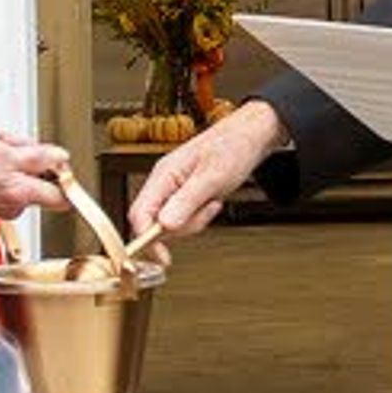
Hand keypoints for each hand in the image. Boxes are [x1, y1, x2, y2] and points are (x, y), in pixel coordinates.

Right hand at [0, 134, 70, 218]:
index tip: (59, 163)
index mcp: (21, 194)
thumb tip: (61, 158)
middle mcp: (14, 205)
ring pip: (23, 179)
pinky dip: (1, 166)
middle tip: (18, 145)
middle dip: (34, 160)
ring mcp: (1, 204)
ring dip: (15, 159)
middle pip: (41, 182)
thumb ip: (39, 157)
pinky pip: (6, 181)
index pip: (62, 197)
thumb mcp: (5, 152)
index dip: (63, 176)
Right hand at [129, 102, 282, 240]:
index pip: (140, 214)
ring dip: (195, 221)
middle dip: (183, 227)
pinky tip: (213, 202)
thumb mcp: (212, 177)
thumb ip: (187, 201)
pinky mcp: (186, 196)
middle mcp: (164, 183)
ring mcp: (174, 190)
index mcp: (163, 174)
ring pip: (172, 224)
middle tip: (207, 210)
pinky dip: (201, 216)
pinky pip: (185, 218)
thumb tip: (164, 226)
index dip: (147, 239)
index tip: (163, 257)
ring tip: (213, 201)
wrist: (252, 136)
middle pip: (155, 224)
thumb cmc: (233, 146)